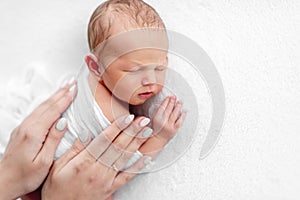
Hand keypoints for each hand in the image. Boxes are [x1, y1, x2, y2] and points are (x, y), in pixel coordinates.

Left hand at [0, 80, 76, 199]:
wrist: (3, 183)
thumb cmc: (23, 177)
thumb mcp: (44, 162)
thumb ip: (54, 140)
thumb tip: (63, 122)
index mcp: (33, 133)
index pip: (53, 111)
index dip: (65, 99)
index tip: (75, 90)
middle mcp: (26, 127)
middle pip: (47, 105)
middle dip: (61, 92)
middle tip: (72, 82)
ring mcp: (22, 128)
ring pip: (41, 107)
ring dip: (54, 96)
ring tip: (64, 88)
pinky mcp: (21, 131)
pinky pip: (36, 112)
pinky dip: (47, 104)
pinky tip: (51, 103)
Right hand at [42, 115, 152, 199]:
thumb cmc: (56, 188)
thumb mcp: (56, 168)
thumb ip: (73, 150)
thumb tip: (85, 132)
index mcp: (83, 162)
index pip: (104, 140)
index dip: (117, 127)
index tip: (128, 117)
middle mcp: (97, 170)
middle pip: (117, 147)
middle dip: (132, 131)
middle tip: (144, 119)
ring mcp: (106, 180)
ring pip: (124, 158)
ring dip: (137, 144)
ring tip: (147, 131)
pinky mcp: (111, 189)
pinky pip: (127, 177)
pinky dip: (138, 167)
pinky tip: (148, 158)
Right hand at [139, 96, 185, 157]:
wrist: (158, 140)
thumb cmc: (156, 129)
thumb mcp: (153, 119)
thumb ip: (158, 112)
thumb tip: (163, 103)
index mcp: (156, 119)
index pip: (162, 108)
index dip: (166, 101)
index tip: (168, 97)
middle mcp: (162, 122)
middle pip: (168, 110)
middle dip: (172, 102)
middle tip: (174, 97)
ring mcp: (169, 126)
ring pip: (174, 114)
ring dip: (177, 107)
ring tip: (180, 102)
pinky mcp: (174, 130)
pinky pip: (179, 121)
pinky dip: (182, 116)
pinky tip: (184, 111)